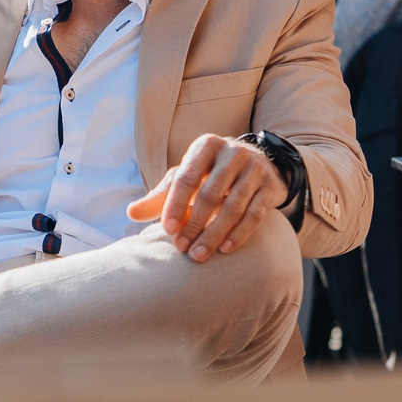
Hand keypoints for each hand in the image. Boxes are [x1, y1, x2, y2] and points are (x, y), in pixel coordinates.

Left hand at [127, 134, 289, 263]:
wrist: (258, 165)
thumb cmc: (211, 175)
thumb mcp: (186, 179)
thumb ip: (160, 197)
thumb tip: (131, 213)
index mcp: (206, 146)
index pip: (187, 178)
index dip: (175, 205)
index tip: (167, 231)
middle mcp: (232, 152)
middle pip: (210, 194)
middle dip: (194, 224)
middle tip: (182, 249)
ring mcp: (254, 168)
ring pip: (233, 206)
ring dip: (214, 233)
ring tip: (199, 255)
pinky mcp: (270, 186)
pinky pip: (255, 214)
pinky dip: (239, 233)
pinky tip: (225, 249)